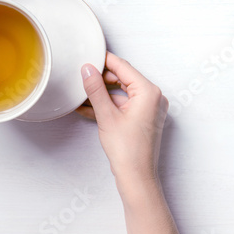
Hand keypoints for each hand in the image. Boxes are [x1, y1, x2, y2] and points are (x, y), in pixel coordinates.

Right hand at [77, 52, 168, 189]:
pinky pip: (123, 105)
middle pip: (123, 79)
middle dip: (101, 79)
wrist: (136, 176)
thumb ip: (95, 89)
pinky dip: (108, 106)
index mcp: (148, 92)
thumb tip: (88, 70)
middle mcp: (152, 98)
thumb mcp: (106, 115)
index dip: (104, 61)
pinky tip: (88, 108)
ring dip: (101, 94)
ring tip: (81, 95)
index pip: (123, 67)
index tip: (89, 57)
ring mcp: (148, 109)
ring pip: (121, 93)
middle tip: (82, 78)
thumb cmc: (128, 151)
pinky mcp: (142, 119)